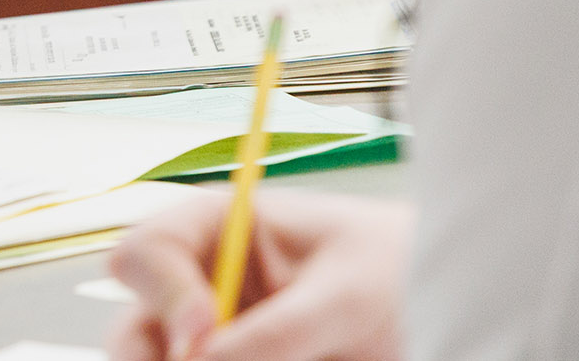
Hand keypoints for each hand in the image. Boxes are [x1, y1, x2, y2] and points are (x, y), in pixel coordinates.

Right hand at [107, 190, 410, 360]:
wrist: (441, 308)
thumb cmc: (400, 271)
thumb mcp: (345, 297)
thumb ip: (277, 330)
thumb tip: (202, 359)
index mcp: (216, 229)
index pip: (148, 252)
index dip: (166, 294)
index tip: (202, 333)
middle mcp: (202, 285)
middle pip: (136, 329)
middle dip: (156, 357)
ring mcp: (218, 338)